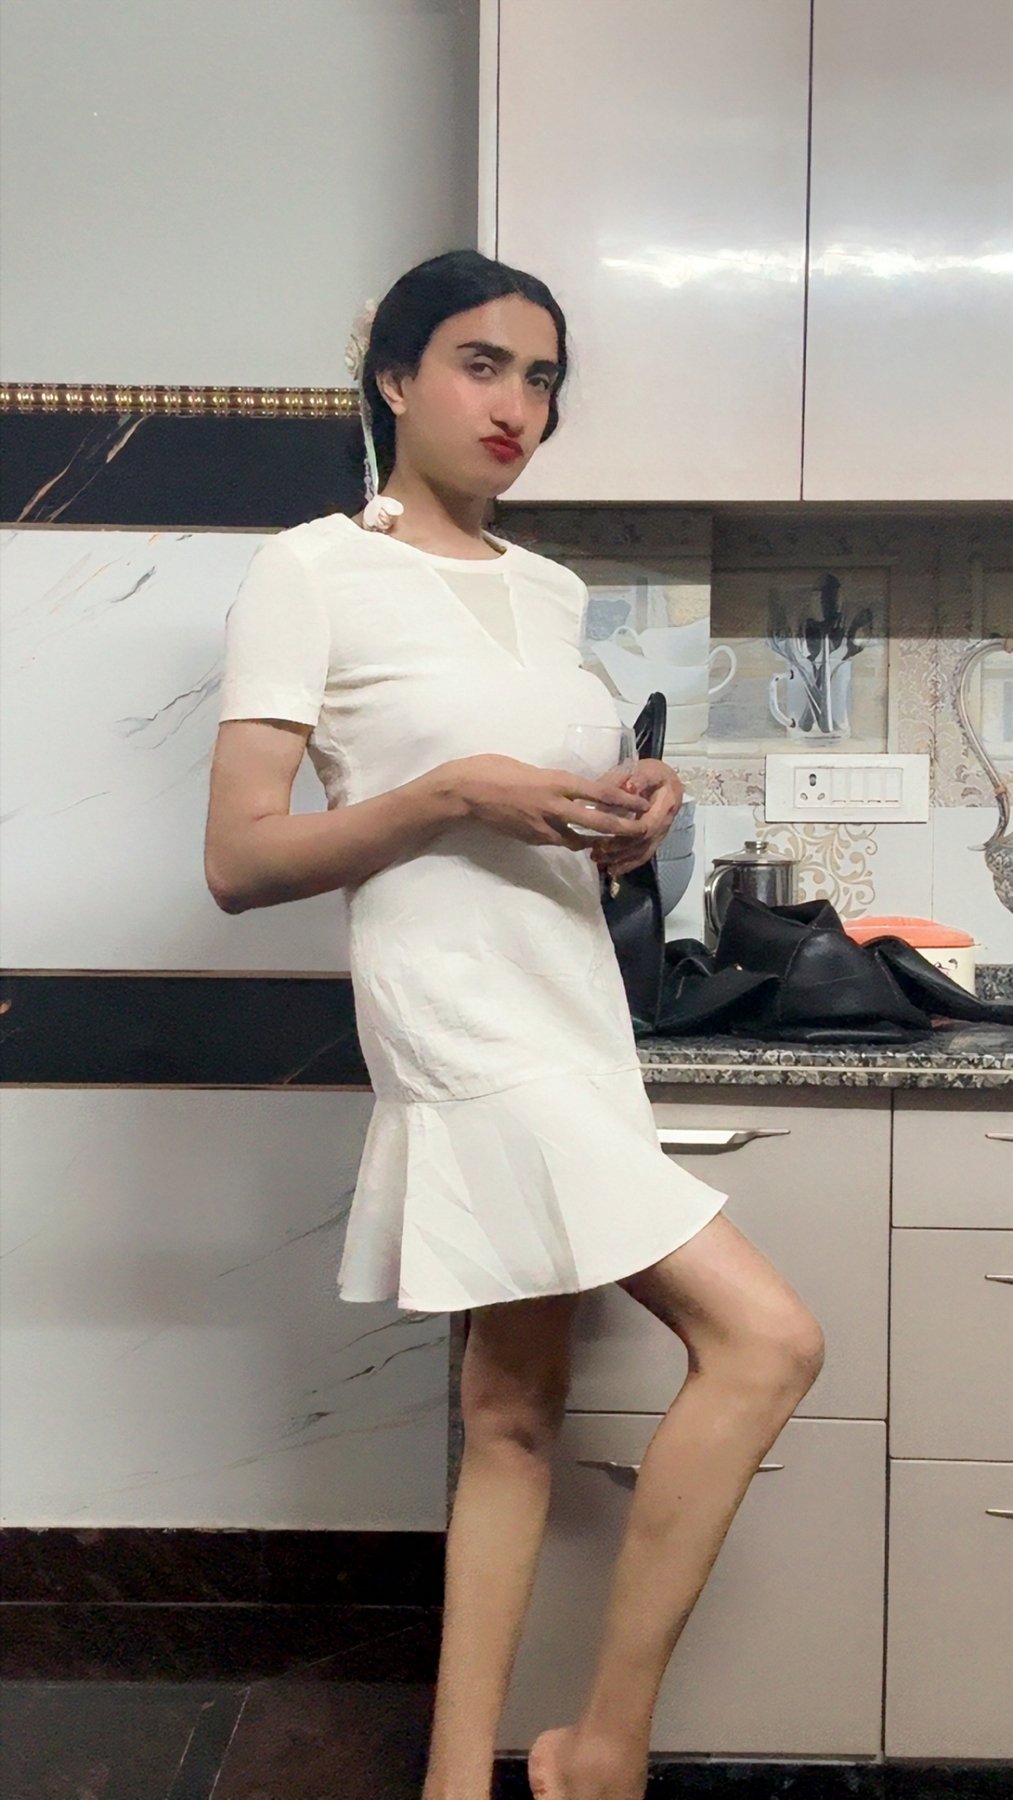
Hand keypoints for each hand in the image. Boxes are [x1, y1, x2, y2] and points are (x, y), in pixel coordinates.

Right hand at [446, 753, 650, 848]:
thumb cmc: (491, 769)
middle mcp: (554, 806)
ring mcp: (542, 826)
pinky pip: (557, 842)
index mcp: (556, 781)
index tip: (642, 804)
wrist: (464, 794)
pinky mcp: (531, 839)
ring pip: (579, 839)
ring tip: (611, 841)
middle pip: (597, 822)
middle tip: (640, 831)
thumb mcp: (528, 767)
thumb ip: (551, 780)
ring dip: (596, 841)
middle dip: (622, 828)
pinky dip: (569, 841)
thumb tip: (566, 787)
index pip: (600, 793)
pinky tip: (575, 841)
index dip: (624, 801)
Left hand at [589, 757, 685, 878]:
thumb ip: (635, 778)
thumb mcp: (643, 769)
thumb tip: (628, 787)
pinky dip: (628, 863)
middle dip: (619, 849)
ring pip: (643, 851)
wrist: (664, 779)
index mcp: (666, 804)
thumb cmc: (650, 773)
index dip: (627, 834)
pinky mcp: (654, 839)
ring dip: (621, 859)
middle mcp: (666, 822)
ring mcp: (661, 833)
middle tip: (596, 852)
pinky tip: (612, 869)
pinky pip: (644, 855)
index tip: (604, 835)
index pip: (648, 825)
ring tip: (598, 860)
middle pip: (644, 842)